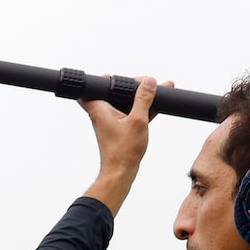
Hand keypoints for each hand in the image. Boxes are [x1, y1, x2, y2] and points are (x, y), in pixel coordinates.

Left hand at [82, 75, 166, 211]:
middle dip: (129, 85)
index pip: (93, 88)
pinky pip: (131, 113)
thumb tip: (148, 82)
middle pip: (113, 92)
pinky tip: (156, 104)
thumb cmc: (123, 151)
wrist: (121, 173)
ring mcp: (112, 122)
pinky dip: (142, 108)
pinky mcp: (120, 130)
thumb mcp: (138, 121)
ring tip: (157, 88)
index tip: (112, 76)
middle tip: (145, 82)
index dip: (102, 80)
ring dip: (139, 96)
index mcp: (100, 109)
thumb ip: (143, 99)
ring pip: (125, 103)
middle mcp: (103, 114)